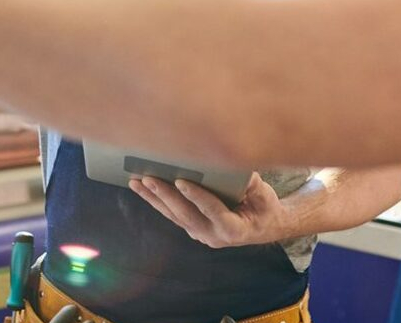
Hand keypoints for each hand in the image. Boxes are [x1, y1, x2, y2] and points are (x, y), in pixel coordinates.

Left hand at [129, 171, 290, 247]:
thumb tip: (232, 163)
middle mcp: (214, 236)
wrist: (263, 227)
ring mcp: (201, 234)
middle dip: (166, 196)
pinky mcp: (193, 228)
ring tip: (136, 182)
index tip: (181, 181)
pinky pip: (172, 215)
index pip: (213, 211)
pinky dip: (157, 201)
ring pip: (174, 216)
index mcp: (234, 229)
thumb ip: (250, 183)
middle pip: (186, 215)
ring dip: (154, 199)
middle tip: (149, 178)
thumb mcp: (264, 195)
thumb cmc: (264, 207)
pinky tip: (143, 189)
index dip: (197, 197)